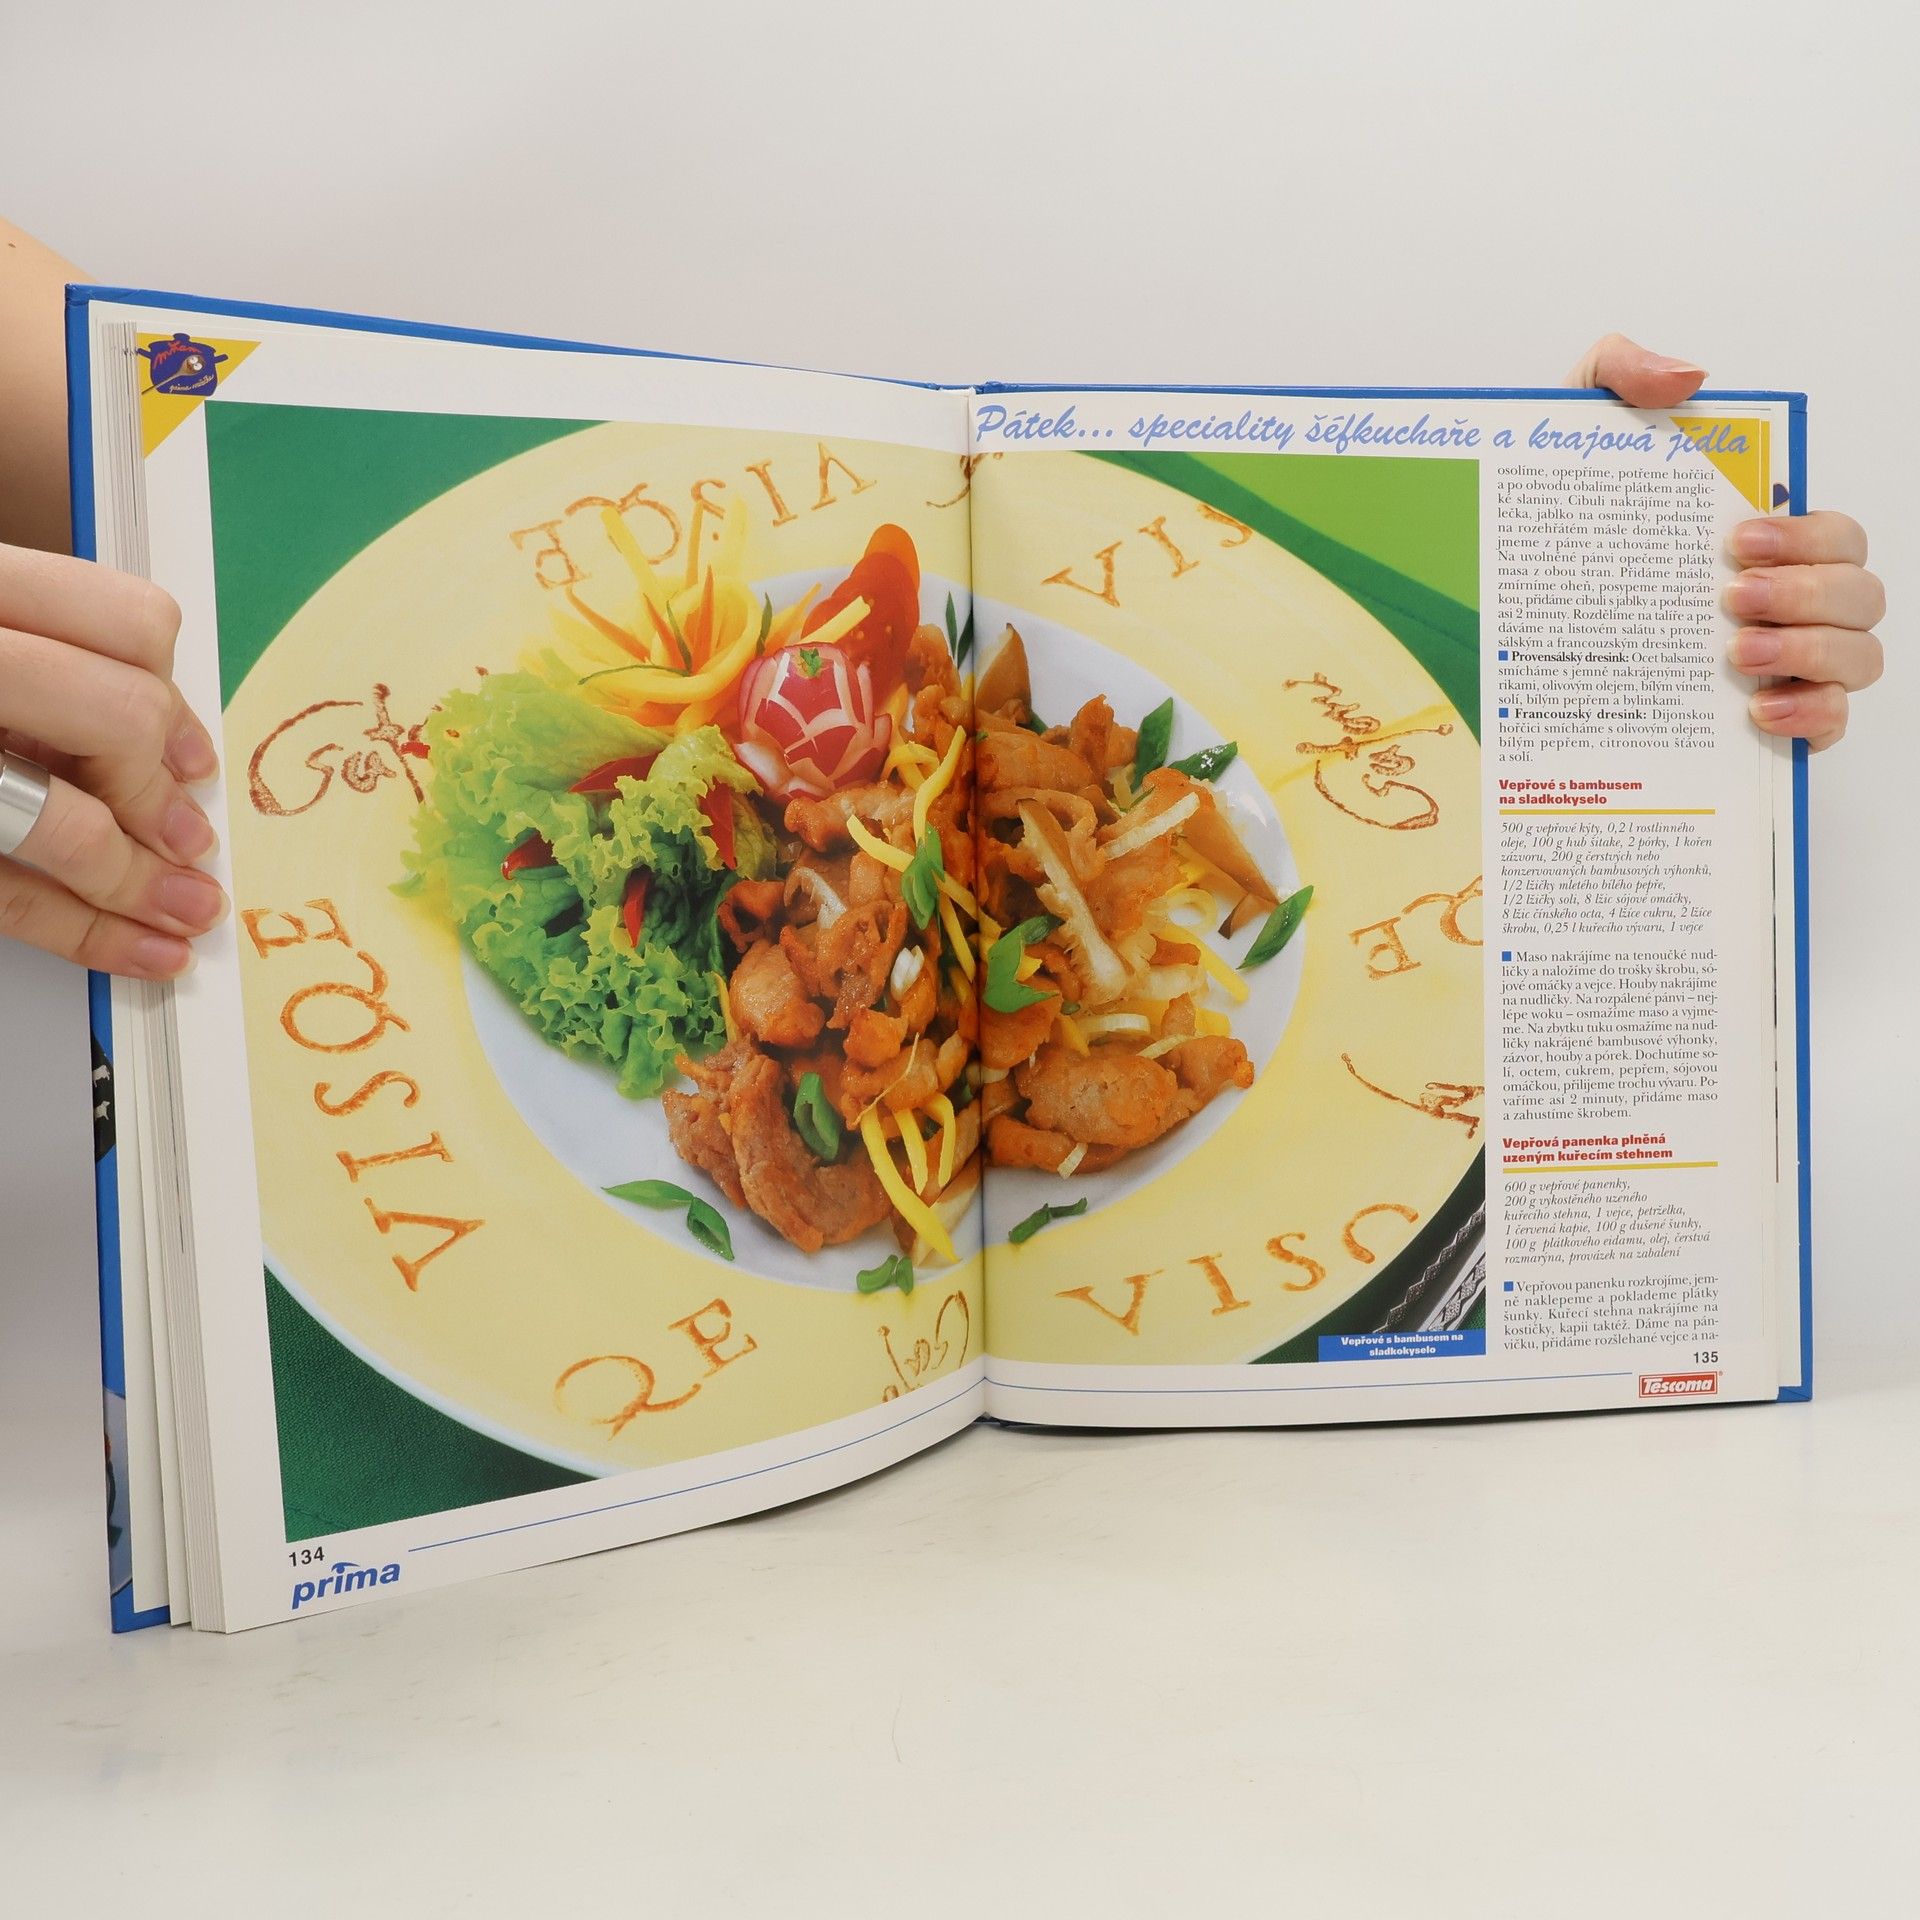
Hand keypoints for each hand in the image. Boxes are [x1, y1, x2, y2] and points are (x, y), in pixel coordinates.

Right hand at [0, 541, 225, 975]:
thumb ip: (41, 666)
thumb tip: (163, 743)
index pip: (124, 621)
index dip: (173, 697)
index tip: (187, 751)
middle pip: (118, 717)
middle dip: (159, 793)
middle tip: (181, 833)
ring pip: (66, 822)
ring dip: (139, 880)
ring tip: (179, 904)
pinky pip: (10, 896)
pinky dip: (89, 932)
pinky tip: (136, 946)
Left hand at [1570, 333, 1882, 750]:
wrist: (1492, 594)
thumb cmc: (1560, 522)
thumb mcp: (1573, 429)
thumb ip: (1620, 372)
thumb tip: (1687, 378)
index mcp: (1762, 538)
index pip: (1832, 533)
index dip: (1808, 535)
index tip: (1738, 540)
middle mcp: (1786, 601)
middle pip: (1859, 593)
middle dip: (1808, 593)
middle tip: (1730, 597)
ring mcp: (1782, 664)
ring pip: (1858, 658)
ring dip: (1812, 654)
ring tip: (1737, 654)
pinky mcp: (1767, 721)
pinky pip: (1829, 725)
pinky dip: (1811, 718)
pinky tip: (1759, 712)